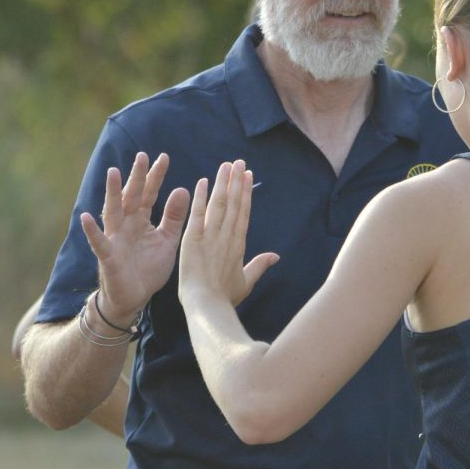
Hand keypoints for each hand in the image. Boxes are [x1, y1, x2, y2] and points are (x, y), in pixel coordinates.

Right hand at [80, 152, 189, 319]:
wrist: (134, 299)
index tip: (163, 157)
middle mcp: (126, 225)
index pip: (149, 193)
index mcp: (141, 220)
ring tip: (113, 173)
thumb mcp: (167, 240)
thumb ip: (174, 217)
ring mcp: (115, 239)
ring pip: (113, 212)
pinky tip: (86, 217)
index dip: (155, 177)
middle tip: (141, 155)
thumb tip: (183, 189)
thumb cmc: (149, 268)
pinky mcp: (108, 257)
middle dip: (136, 177)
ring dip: (112, 193)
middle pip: (131, 196)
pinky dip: (92, 231)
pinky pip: (98, 242)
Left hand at [178, 161, 276, 308]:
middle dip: (237, 181)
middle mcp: (227, 236)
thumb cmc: (225, 298)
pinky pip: (197, 214)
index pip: (243, 213)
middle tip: (239, 162)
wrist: (208, 306)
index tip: (248, 176)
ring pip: (219, 204)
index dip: (246, 193)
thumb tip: (276, 257)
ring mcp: (211, 237)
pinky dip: (200, 198)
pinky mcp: (193, 239)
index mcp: (239, 245)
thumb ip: (259, 266)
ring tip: (226, 165)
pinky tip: (202, 182)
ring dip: (223, 183)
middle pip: (234, 203)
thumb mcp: (246, 282)